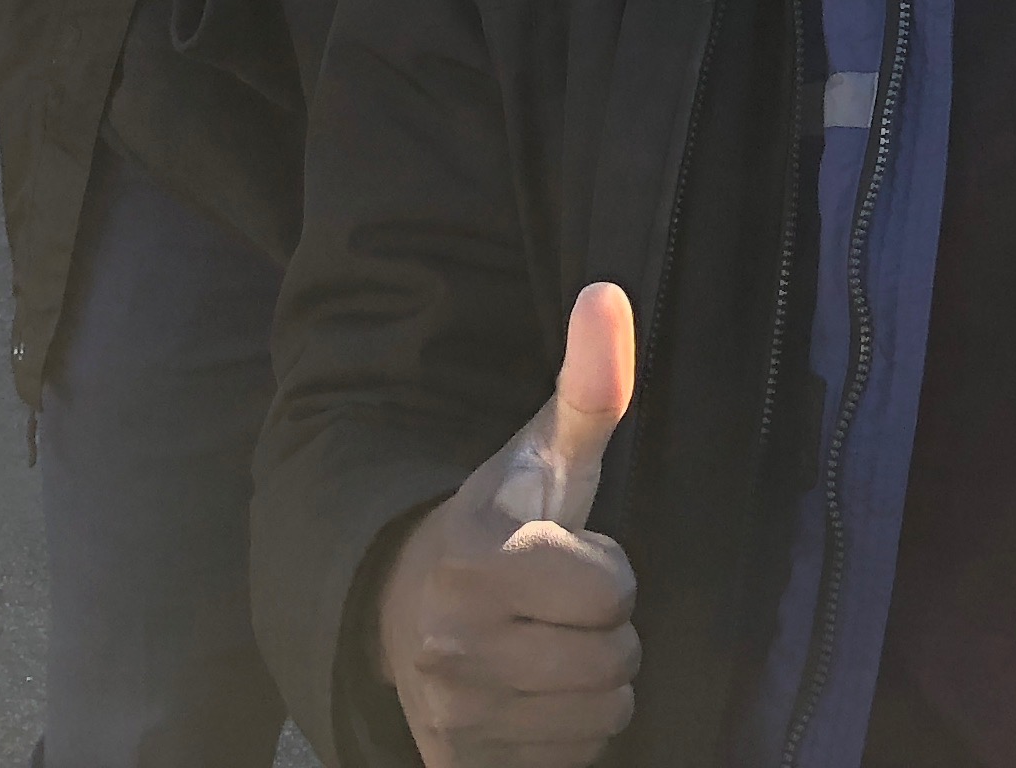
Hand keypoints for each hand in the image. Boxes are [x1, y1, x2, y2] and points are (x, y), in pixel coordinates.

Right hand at [377, 283, 642, 767]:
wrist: (400, 611)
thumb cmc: (496, 528)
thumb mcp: (539, 457)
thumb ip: (587, 387)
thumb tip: (608, 294)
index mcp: (478, 560)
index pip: (614, 590)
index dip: (606, 570)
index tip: (563, 558)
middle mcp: (457, 645)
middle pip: (616, 660)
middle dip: (603, 631)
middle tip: (556, 608)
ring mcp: (458, 716)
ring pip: (604, 716)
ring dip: (591, 685)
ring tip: (546, 648)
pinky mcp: (463, 765)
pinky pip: (575, 759)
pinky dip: (566, 735)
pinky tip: (532, 696)